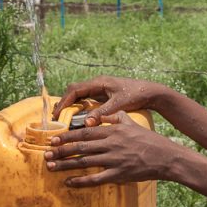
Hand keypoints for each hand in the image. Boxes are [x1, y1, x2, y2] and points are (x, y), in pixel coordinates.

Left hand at [44, 112, 179, 185]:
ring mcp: (114, 160)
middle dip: (61, 150)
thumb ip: (116, 118)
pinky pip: (96, 179)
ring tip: (51, 166)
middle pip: (81, 147)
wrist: (166, 157)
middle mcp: (111, 144)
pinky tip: (69, 182)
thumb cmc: (149, 140)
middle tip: (46, 153)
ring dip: (65, 165)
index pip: (85, 132)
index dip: (67, 136)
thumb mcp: (133, 123)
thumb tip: (100, 116)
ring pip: (84, 162)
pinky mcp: (119, 174)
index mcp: (113, 131)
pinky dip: (81, 181)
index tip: (53, 139)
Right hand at [53, 75, 177, 123]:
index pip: (74, 90)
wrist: (151, 92)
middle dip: (64, 103)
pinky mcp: (103, 94)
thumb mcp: (119, 105)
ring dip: (70, 105)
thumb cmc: (136, 95)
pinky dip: (79, 107)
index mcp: (99, 83)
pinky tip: (76, 118)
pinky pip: (86, 99)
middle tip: (56, 118)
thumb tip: (86, 123)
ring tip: (62, 119)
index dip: (64, 102)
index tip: (57, 115)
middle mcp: (97, 84)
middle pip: (74, 91)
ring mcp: (100, 88)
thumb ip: (102, 113)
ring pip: (79, 95)